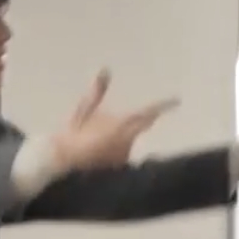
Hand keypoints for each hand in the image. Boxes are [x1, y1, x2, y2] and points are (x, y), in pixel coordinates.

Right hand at [51, 70, 178, 171]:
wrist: (63, 168)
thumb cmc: (72, 140)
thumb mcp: (81, 114)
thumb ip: (96, 93)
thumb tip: (105, 69)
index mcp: (120, 127)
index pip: (147, 113)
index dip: (163, 106)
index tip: (176, 100)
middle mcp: (127, 143)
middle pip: (137, 126)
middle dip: (131, 121)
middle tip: (114, 123)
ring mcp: (124, 157)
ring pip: (127, 141)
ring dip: (117, 138)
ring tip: (93, 141)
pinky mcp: (120, 169)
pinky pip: (120, 154)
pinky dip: (113, 151)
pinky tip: (96, 154)